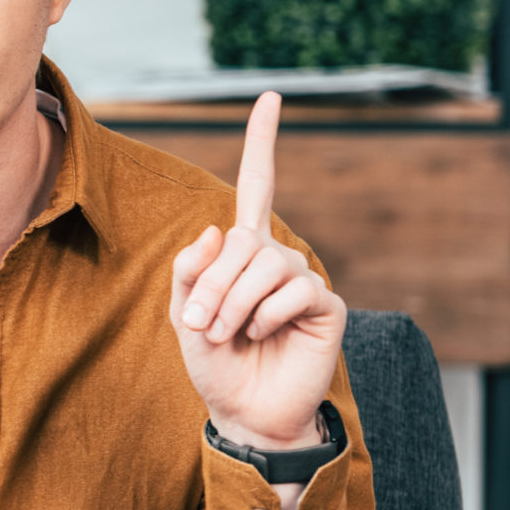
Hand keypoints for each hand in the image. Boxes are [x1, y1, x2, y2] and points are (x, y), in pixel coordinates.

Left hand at [169, 92, 346, 454]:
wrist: (245, 412)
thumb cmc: (215, 362)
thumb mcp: (184, 315)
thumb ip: (189, 271)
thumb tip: (215, 230)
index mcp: (242, 251)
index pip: (256, 186)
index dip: (262, 143)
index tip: (271, 98)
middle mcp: (277, 257)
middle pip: (242, 241)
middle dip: (212, 284)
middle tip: (202, 324)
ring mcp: (304, 279)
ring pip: (265, 265)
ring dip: (234, 302)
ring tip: (229, 334)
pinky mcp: (326, 306)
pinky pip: (294, 291)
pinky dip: (266, 315)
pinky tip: (265, 335)